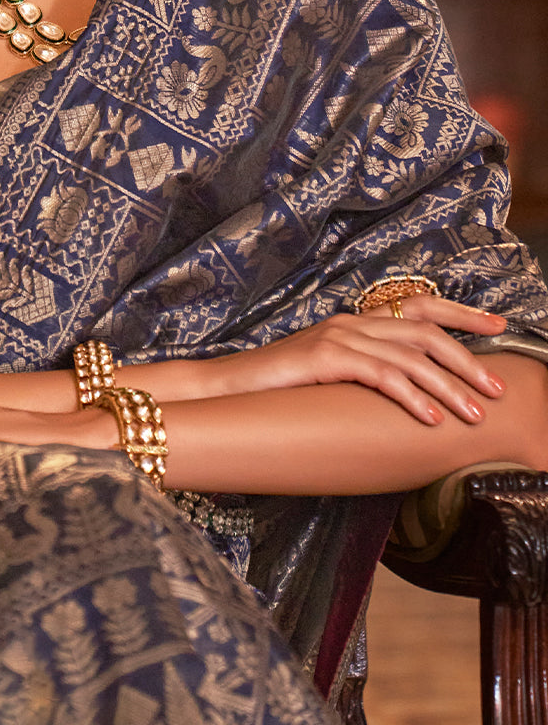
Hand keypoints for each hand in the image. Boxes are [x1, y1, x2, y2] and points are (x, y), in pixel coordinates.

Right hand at [238, 296, 506, 424]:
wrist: (225, 388)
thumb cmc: (276, 390)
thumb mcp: (328, 375)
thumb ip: (364, 372)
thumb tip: (409, 391)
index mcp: (354, 321)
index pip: (418, 306)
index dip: (461, 314)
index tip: (499, 327)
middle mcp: (351, 321)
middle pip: (426, 331)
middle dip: (469, 360)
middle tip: (497, 390)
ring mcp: (338, 337)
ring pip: (411, 357)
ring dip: (450, 387)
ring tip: (475, 415)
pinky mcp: (325, 358)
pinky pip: (382, 376)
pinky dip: (413, 397)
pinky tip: (431, 418)